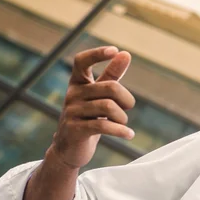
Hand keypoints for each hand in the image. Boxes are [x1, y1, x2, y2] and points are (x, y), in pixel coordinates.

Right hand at [51, 46, 135, 168]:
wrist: (70, 149)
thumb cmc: (88, 119)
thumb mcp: (99, 96)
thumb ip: (111, 76)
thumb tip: (125, 53)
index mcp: (77, 83)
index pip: (82, 61)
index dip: (97, 54)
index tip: (114, 50)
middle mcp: (72, 94)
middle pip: (110, 87)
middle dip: (126, 99)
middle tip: (128, 108)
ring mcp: (72, 112)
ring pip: (109, 107)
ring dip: (122, 118)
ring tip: (123, 124)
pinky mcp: (76, 129)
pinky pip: (104, 126)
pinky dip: (121, 131)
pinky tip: (129, 134)